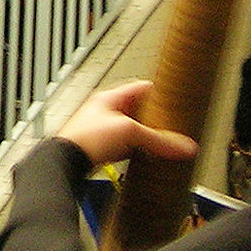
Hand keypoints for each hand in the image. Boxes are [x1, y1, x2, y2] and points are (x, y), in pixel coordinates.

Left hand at [57, 81, 198, 170]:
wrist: (66, 162)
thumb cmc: (87, 138)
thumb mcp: (129, 133)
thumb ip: (158, 140)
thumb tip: (184, 147)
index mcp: (110, 98)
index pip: (141, 88)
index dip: (159, 93)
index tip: (174, 99)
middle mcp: (105, 111)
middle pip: (137, 110)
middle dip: (154, 118)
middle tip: (171, 124)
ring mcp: (102, 130)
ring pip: (131, 129)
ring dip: (144, 135)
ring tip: (161, 141)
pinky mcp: (100, 147)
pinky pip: (124, 145)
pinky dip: (135, 150)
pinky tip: (143, 156)